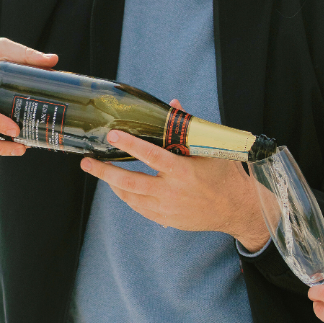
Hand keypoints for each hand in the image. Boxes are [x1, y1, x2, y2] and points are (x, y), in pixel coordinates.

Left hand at [79, 112, 272, 246]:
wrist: (237, 209)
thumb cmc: (224, 175)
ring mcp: (167, 209)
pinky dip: (126, 196)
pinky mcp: (166, 219)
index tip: (112, 135)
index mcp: (184, 171)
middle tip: (86, 161)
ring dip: (111, 183)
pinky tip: (118, 186)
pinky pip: (138, 208)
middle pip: (130, 182)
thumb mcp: (211, 149)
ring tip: (98, 169)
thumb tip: (172, 103)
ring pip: (130, 197)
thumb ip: (188, 127)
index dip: (131, 145)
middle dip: (105, 171)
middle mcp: (172, 192)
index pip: (152, 156)